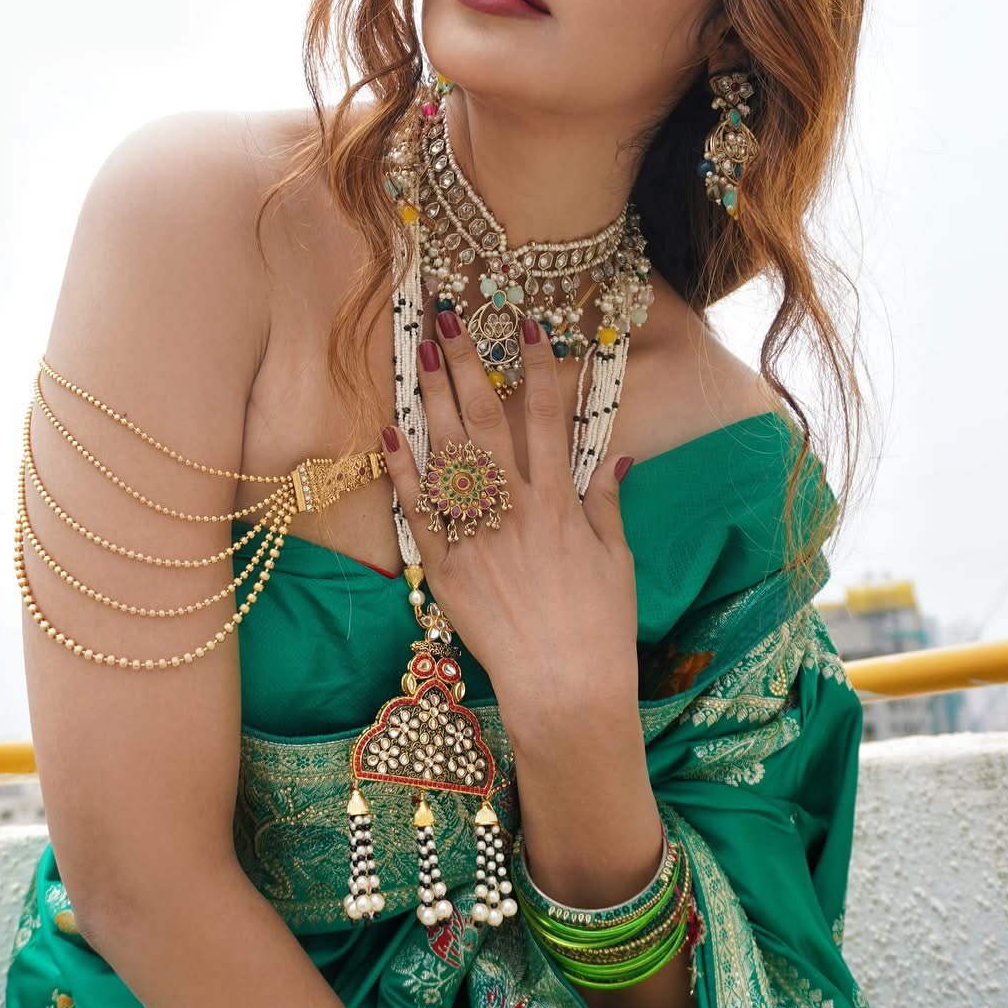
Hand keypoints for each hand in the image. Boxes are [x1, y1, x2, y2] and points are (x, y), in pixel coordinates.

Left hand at [379, 308, 638, 741]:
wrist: (564, 688)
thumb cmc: (598, 627)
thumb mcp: (615, 559)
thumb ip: (608, 502)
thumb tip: (617, 454)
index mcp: (560, 503)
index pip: (549, 418)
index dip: (538, 367)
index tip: (526, 326)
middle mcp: (515, 509)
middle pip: (487, 421)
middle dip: (468, 365)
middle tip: (448, 319)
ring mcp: (476, 537)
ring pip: (448, 454)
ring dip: (432, 399)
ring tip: (417, 353)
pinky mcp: (446, 568)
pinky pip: (418, 511)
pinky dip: (403, 470)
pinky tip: (390, 431)